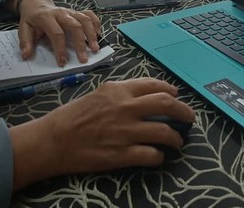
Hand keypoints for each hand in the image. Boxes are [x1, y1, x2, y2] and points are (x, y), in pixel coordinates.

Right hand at [8, 78, 194, 189]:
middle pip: (167, 105)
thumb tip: (145, 96)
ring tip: (177, 141)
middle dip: (184, 111)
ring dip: (176, 138)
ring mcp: (126, 132)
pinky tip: (158, 157)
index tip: (176, 96)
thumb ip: (122, 93)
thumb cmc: (72, 116)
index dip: (171, 91)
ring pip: (165, 132)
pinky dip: (159, 157)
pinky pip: (152, 155)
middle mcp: (126, 108)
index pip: (155, 86)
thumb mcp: (98, 94)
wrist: (53, 140)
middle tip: (190, 118)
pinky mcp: (122, 155)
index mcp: (119, 90)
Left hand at [16, 0, 100, 65]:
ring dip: (92, 34)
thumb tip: (26, 56)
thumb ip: (25, 42)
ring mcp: (70, 11)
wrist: (37, 5)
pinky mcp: (76, 12)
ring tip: (95, 49)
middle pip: (75, 26)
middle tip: (84, 58)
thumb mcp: (24, 29)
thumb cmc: (32, 20)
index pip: (57, 33)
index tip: (63, 62)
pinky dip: (96, 23)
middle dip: (80, 43)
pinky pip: (89, 14)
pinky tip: (99, 35)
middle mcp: (61, 13)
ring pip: (85, 20)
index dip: (60, 48)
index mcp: (46, 17)